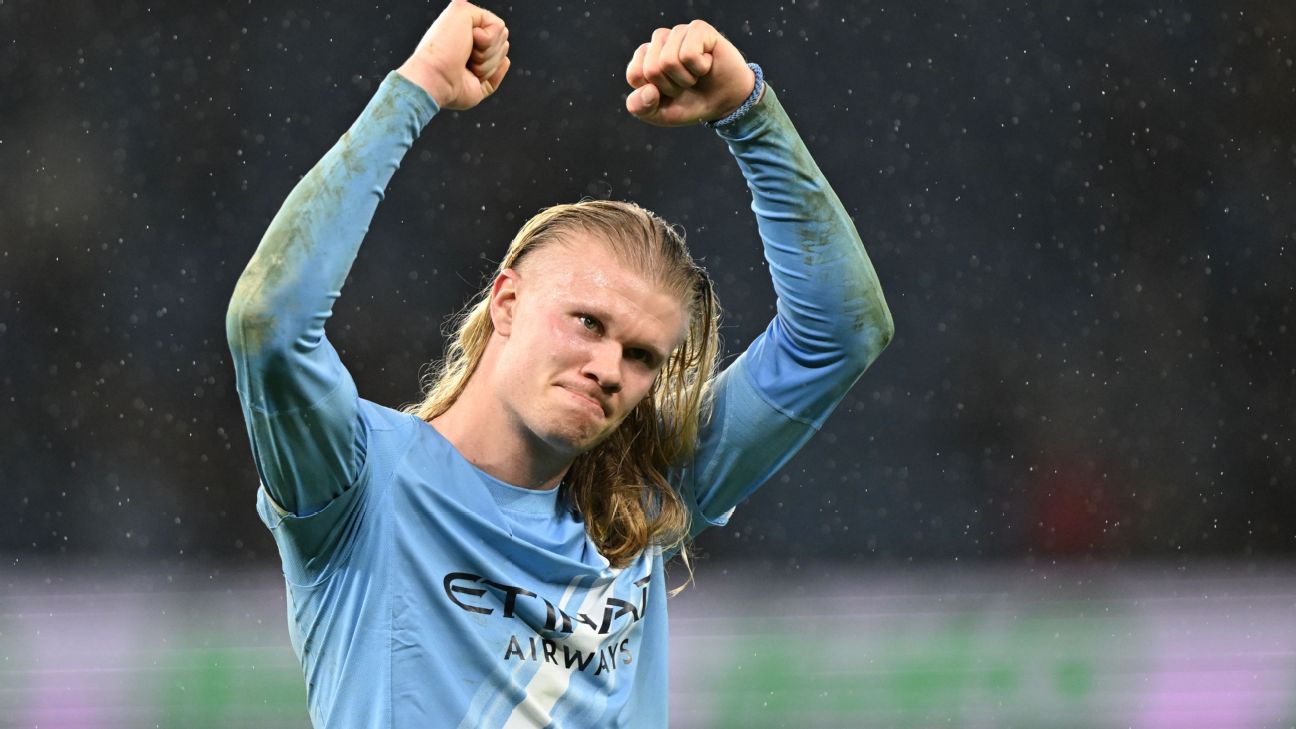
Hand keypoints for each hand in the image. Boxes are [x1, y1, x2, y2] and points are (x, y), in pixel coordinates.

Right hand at [397, 0, 510, 110]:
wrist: (435, 82)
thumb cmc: (449, 89)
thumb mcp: (477, 88)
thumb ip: (492, 75)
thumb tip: (506, 60)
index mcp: (463, 45)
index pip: (496, 51)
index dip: (490, 69)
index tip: (468, 74)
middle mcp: (461, 29)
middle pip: (502, 42)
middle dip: (490, 61)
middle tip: (466, 64)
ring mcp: (462, 17)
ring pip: (502, 34)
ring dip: (488, 54)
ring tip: (465, 56)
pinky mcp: (464, 9)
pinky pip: (498, 26)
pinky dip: (488, 42)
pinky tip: (468, 44)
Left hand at [624, 20, 755, 126]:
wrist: (726, 102)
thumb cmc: (691, 103)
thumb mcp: (660, 114)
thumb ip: (640, 107)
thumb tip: (648, 90)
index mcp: (644, 57)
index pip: (634, 75)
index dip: (654, 94)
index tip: (668, 93)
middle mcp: (659, 41)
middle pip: (651, 69)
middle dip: (671, 87)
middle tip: (686, 84)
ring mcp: (678, 32)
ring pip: (668, 61)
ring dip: (686, 79)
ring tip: (696, 74)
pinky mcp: (698, 28)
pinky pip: (688, 54)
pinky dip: (700, 68)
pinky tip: (707, 64)